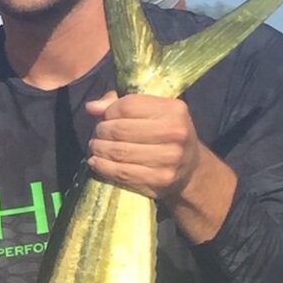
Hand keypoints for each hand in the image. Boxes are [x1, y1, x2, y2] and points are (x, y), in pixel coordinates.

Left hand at [83, 92, 204, 205]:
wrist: (190, 169)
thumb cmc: (165, 134)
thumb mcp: (153, 112)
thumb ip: (121, 104)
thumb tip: (92, 107)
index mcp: (173, 109)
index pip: (128, 106)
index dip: (109, 112)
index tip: (105, 117)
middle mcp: (174, 132)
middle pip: (120, 129)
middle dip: (101, 131)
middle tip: (97, 134)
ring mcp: (168, 158)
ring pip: (119, 151)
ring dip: (99, 149)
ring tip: (95, 147)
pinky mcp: (159, 179)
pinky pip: (122, 172)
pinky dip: (103, 167)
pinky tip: (96, 162)